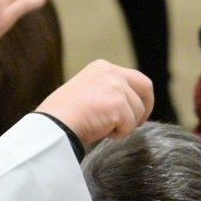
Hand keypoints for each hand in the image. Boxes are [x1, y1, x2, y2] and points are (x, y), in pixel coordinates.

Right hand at [38, 59, 154, 145]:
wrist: (54, 123)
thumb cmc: (66, 113)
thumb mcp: (89, 90)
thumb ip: (108, 90)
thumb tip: (129, 104)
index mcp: (103, 67)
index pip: (135, 78)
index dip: (139, 97)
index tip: (136, 112)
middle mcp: (112, 72)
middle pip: (145, 87)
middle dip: (146, 107)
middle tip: (137, 123)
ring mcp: (116, 87)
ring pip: (138, 111)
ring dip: (125, 125)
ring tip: (104, 128)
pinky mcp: (118, 104)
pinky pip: (130, 125)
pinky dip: (119, 133)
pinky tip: (102, 132)